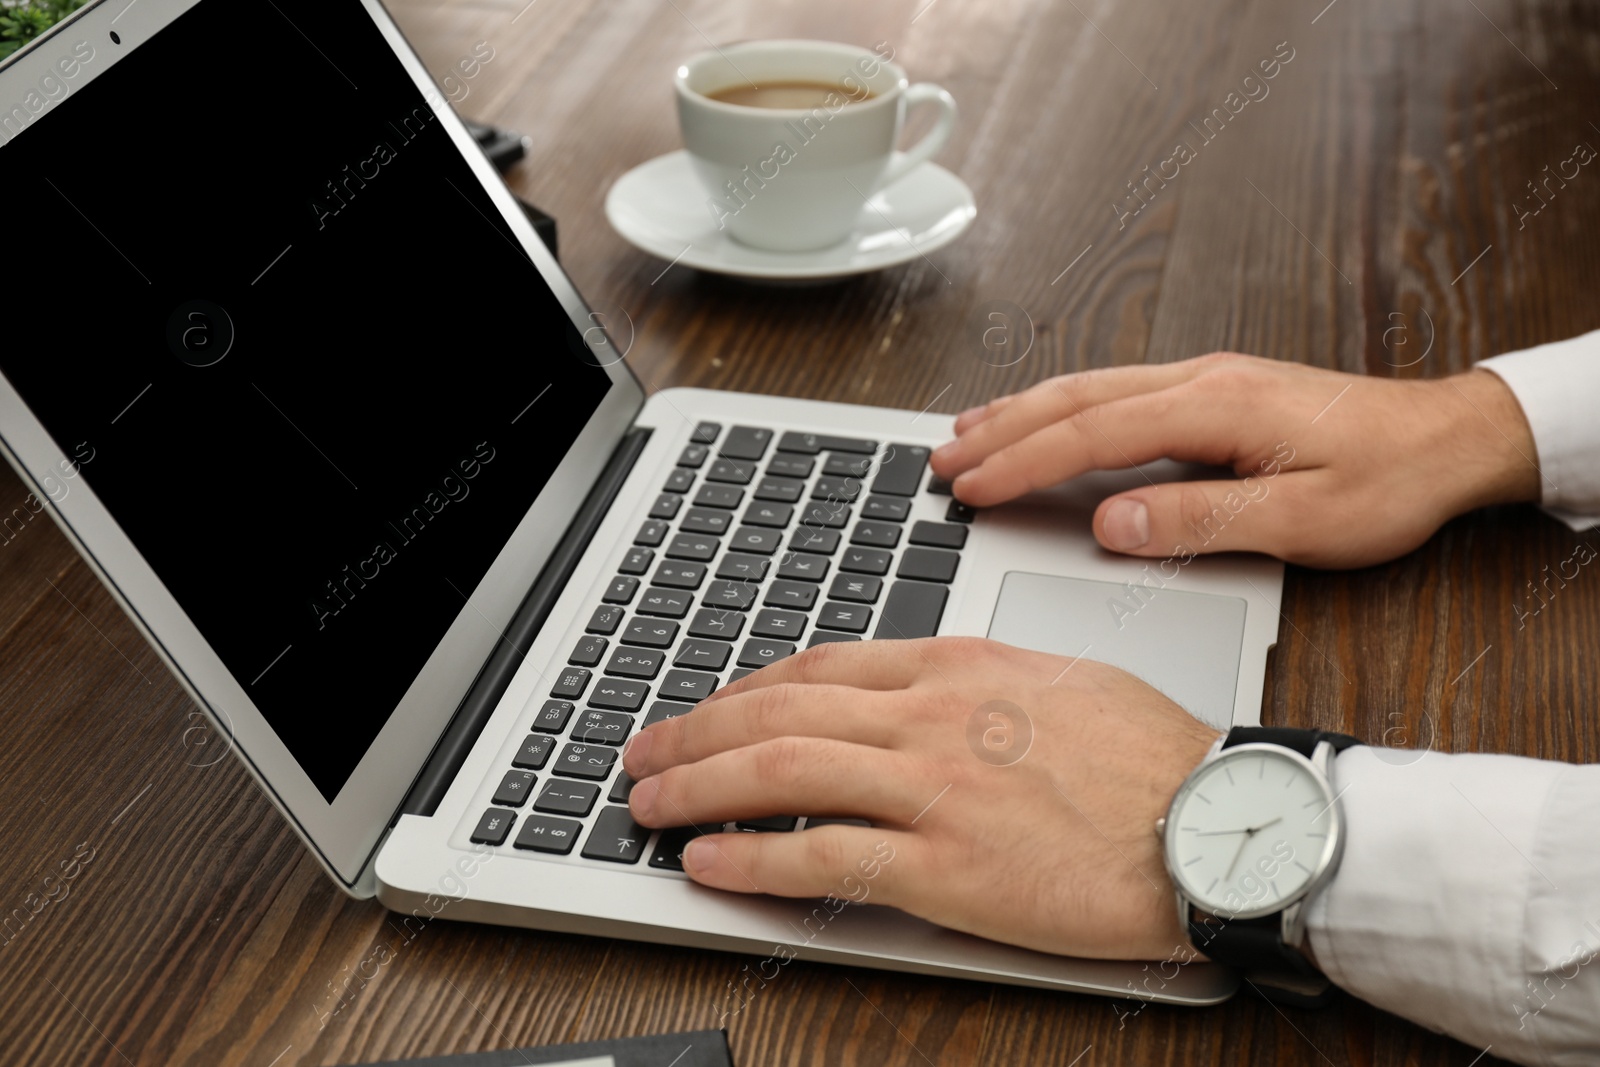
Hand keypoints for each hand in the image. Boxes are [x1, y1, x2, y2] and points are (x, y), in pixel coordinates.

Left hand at [623, 637, 1218, 960]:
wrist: (1216, 820)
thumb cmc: (1154, 754)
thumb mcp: (1056, 679)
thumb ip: (974, 679)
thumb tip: (923, 686)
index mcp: (957, 666)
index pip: (819, 666)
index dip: (746, 688)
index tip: (711, 706)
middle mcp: (931, 717)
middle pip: (779, 711)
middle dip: (695, 731)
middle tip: (644, 751)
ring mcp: (934, 789)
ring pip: (782, 771)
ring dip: (700, 786)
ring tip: (649, 803)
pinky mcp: (946, 866)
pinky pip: (822, 855)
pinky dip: (752, 857)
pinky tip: (709, 864)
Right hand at [928, 354, 1540, 567]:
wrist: (1449, 438)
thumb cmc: (1387, 482)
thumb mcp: (1302, 522)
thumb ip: (1200, 520)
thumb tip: (1113, 522)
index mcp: (1215, 408)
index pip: (1093, 434)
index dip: (1024, 463)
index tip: (971, 488)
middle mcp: (1200, 380)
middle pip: (1076, 399)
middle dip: (1001, 431)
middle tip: (941, 462)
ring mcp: (1205, 378)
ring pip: (1090, 387)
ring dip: (1022, 411)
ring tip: (966, 434)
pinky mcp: (1213, 390)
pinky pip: (1116, 391)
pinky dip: (1063, 406)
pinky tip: (1043, 417)